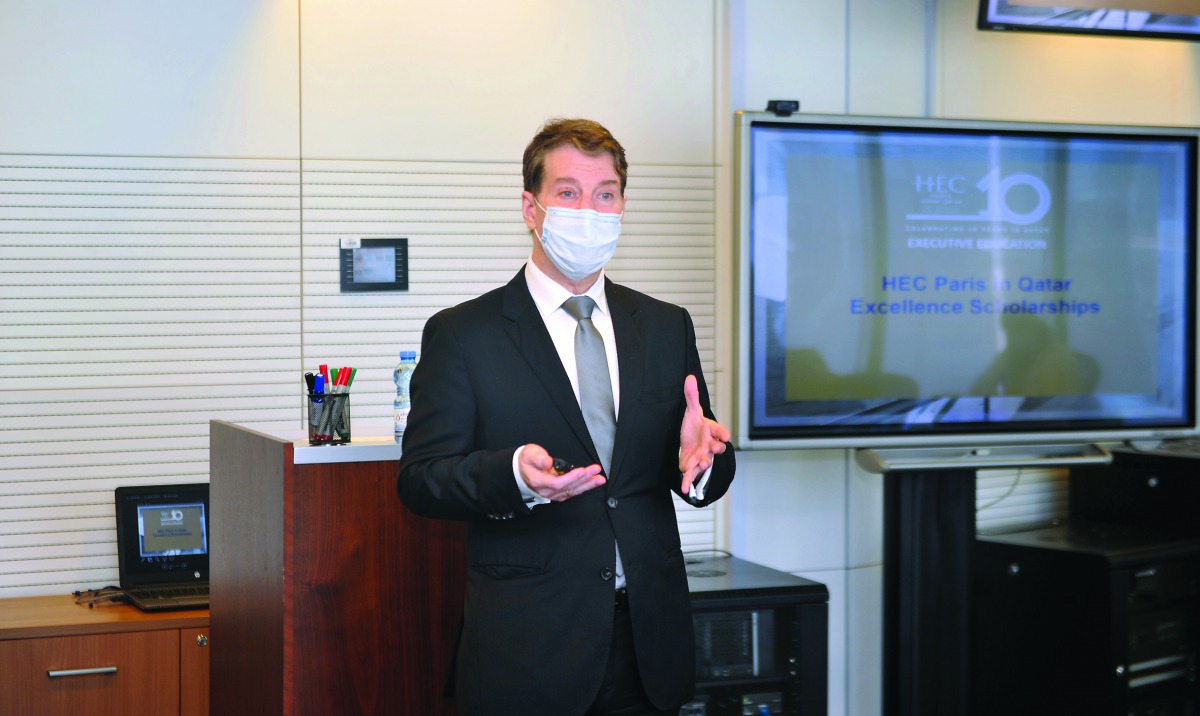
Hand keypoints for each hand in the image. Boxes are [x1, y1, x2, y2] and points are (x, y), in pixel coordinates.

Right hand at [519, 444, 604, 501]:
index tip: (581, 470)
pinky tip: (591, 483)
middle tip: (595, 470)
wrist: (522, 470)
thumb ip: (539, 458)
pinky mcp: (558, 493)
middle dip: (584, 478)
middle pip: (568, 487)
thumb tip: (548, 462)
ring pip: (572, 491)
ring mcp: (552, 494)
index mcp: (538, 481)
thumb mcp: (529, 454)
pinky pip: (572, 492)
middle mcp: (546, 491)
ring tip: (599, 479)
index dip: (570, 477)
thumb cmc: (526, 461)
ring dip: (587, 485)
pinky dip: (583, 487)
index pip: (556, 482)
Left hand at [678, 374, 729, 494]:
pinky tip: (684, 489)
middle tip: (716, 447)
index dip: (722, 433)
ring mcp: (703, 456)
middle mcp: (709, 445)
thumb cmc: (693, 427)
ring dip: (705, 463)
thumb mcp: (691, 412)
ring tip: (701, 463)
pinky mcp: (693, 466)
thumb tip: (690, 377)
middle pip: (717, 447)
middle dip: (717, 448)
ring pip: (706, 461)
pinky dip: (688, 482)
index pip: (720, 430)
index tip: (725, 436)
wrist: (687, 442)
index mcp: (711, 430)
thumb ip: (691, 397)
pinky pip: (692, 475)